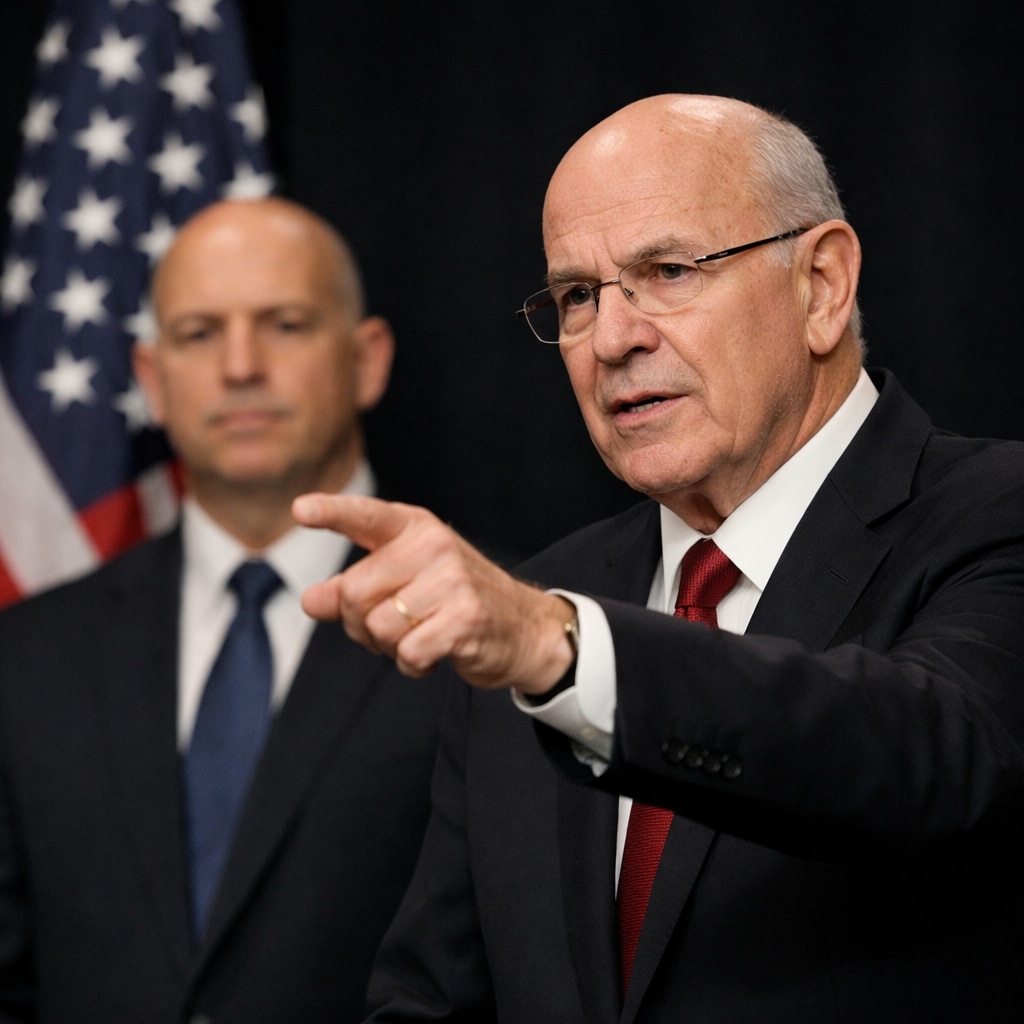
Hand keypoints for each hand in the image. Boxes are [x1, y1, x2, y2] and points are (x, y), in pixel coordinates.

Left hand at [292, 493, 575, 694]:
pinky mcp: (466, 617)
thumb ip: (354, 590)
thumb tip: (311, 600)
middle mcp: (434, 545)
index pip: (366, 515)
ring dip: (390, 647)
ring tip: (419, 636)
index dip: (331, 512)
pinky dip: (414, 664)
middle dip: (361, 625)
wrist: (524, 627)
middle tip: (390, 629)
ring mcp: (453, 579)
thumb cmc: (453, 601)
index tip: (299, 511)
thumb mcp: (403, 584)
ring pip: (378, 627)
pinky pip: (408, 652)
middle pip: (355, 593)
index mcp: (414, 529)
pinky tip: (435, 652)